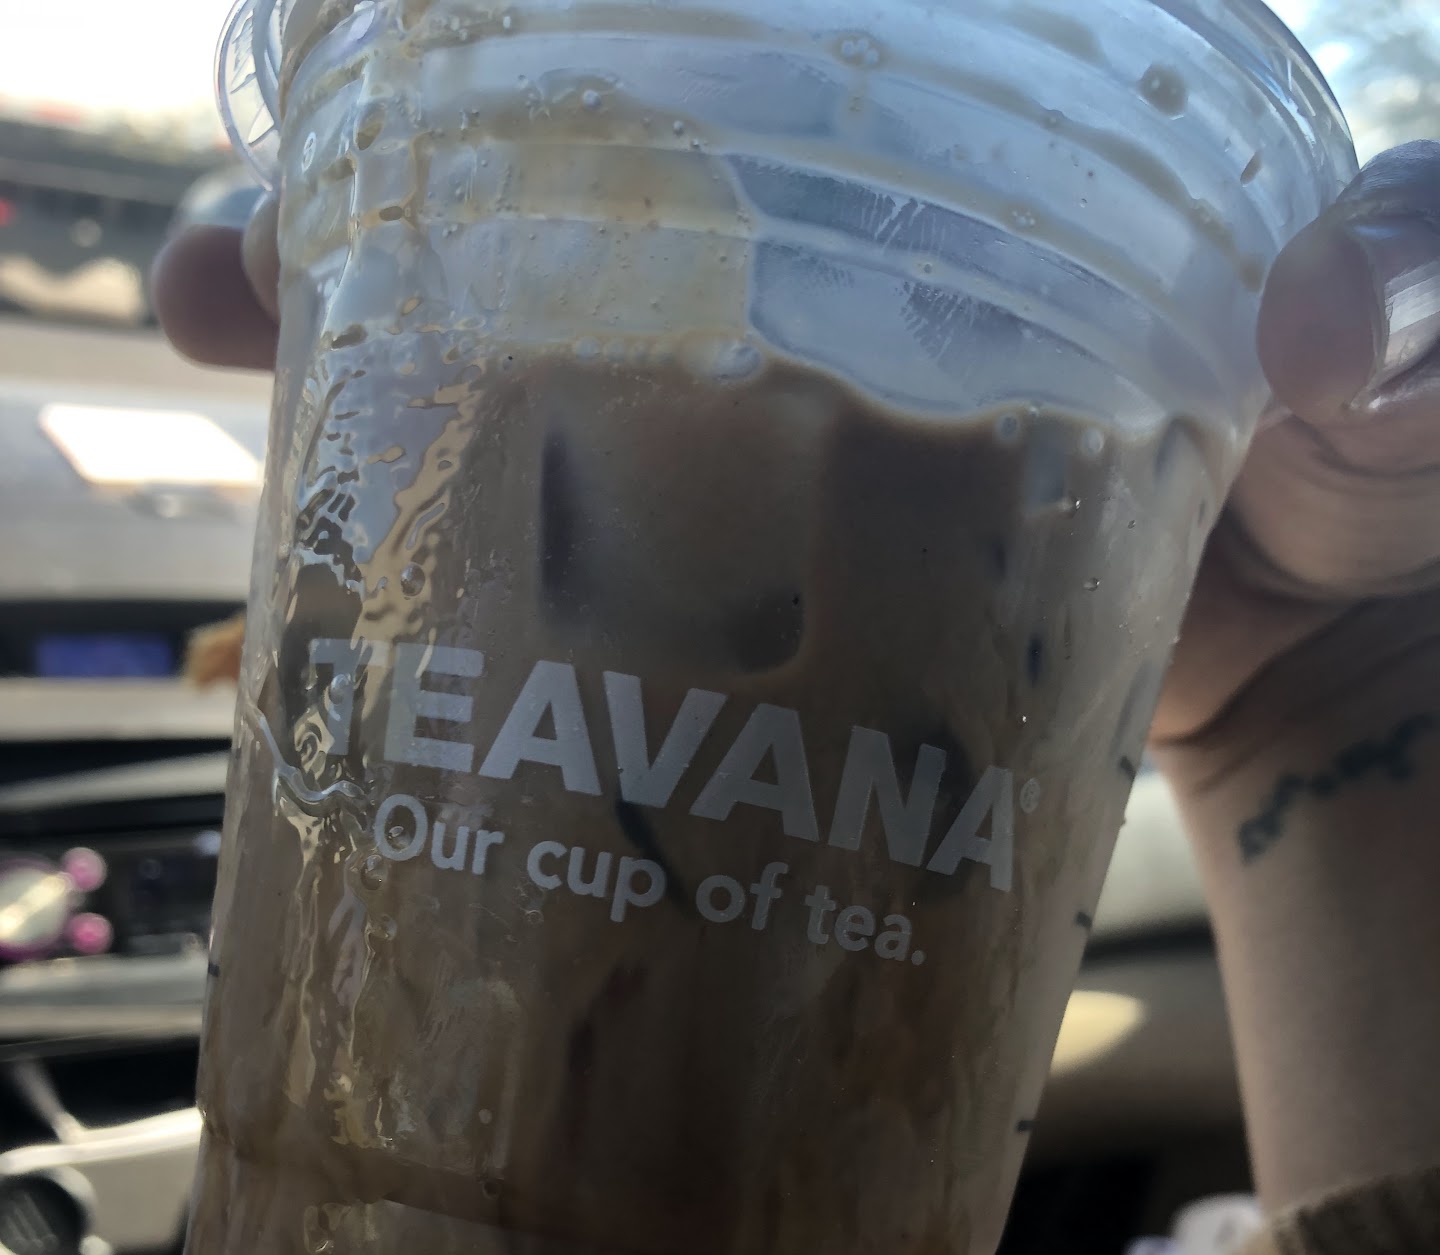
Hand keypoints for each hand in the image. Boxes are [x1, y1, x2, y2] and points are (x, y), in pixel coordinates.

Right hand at [153, 146, 1439, 741]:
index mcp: (972, 117)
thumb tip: (1316, 315)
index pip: (719, 30)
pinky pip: (628, 514)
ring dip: (391, 349)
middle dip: (388, 194)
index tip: (378, 34)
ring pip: (566, 334)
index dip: (536, 32)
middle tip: (234, 259)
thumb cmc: (1416, 452)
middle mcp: (856, 230)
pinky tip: (401, 561)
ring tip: (241, 356)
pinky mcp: (799, 547)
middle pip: (582, 165)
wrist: (1360, 649)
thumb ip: (1424, 278)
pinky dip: (510, 525)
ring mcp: (811, 394)